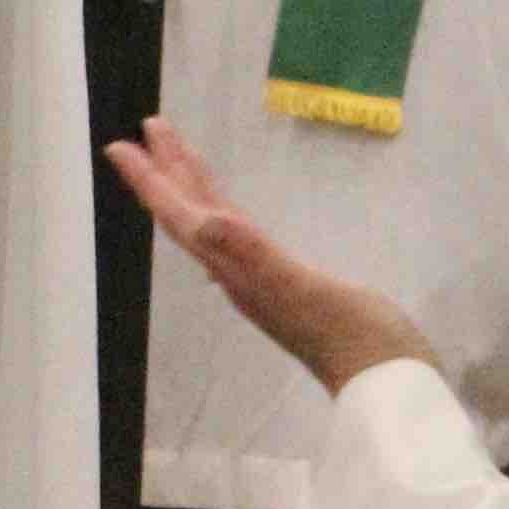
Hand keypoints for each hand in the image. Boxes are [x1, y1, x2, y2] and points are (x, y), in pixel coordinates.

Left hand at [107, 116, 433, 396]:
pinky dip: (222, 211)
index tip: (119, 146)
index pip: (185, 218)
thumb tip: (205, 221)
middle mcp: (241, 276)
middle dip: (167, 172)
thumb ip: (255, 256)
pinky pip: (238, 237)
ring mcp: (262, 281)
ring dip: (191, 187)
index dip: (152, 182)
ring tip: (176, 153)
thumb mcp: (306, 292)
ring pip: (212, 225)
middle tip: (148, 126)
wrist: (388, 383)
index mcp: (241, 271)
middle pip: (191, 216)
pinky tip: (221, 212)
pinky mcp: (286, 285)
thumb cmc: (357, 337)